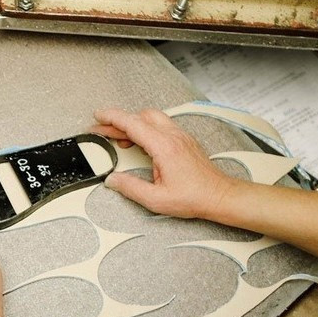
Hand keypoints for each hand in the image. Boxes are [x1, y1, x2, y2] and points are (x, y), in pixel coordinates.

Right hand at [90, 108, 234, 218]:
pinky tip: (137, 142)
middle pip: (140, 117)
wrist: (219, 196)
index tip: (98, 117)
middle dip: (118, 121)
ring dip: (132, 123)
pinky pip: (160, 125)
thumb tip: (113, 180)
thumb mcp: (156, 199)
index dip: (112, 118)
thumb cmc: (195, 197)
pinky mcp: (183, 140)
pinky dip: (144, 129)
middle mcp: (173, 137)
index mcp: (164, 147)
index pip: (132, 123)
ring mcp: (180, 136)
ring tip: (117, 137)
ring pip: (150, 118)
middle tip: (102, 130)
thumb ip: (130, 188)